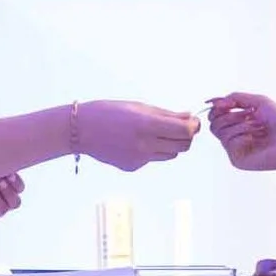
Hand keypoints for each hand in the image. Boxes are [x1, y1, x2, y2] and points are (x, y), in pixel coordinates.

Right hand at [77, 101, 199, 170]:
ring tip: (157, 132)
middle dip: (186, 136)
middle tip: (181, 126)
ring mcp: (139, 159)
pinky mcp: (133, 167)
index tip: (192, 121)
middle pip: (183, 146)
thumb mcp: (139, 107)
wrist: (81, 130)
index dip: (193, 126)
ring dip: (171, 144)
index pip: (185, 131)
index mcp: (147, 125)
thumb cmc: (109, 112)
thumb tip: (189, 118)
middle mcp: (145, 145)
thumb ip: (167, 115)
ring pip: (170, 155)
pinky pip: (153, 159)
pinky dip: (153, 150)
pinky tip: (136, 141)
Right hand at [207, 93, 275, 172]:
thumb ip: (236, 98)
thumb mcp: (259, 102)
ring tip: (258, 127)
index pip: (216, 115)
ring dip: (240, 124)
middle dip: (230, 115)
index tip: (227, 102)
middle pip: (214, 123)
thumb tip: (213, 101)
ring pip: (220, 132)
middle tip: (248, 114)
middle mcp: (235, 135)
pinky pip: (229, 143)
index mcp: (239, 122)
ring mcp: (235, 149)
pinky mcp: (237, 159)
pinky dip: (242, 135)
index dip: (217, 107)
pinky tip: (256, 138)